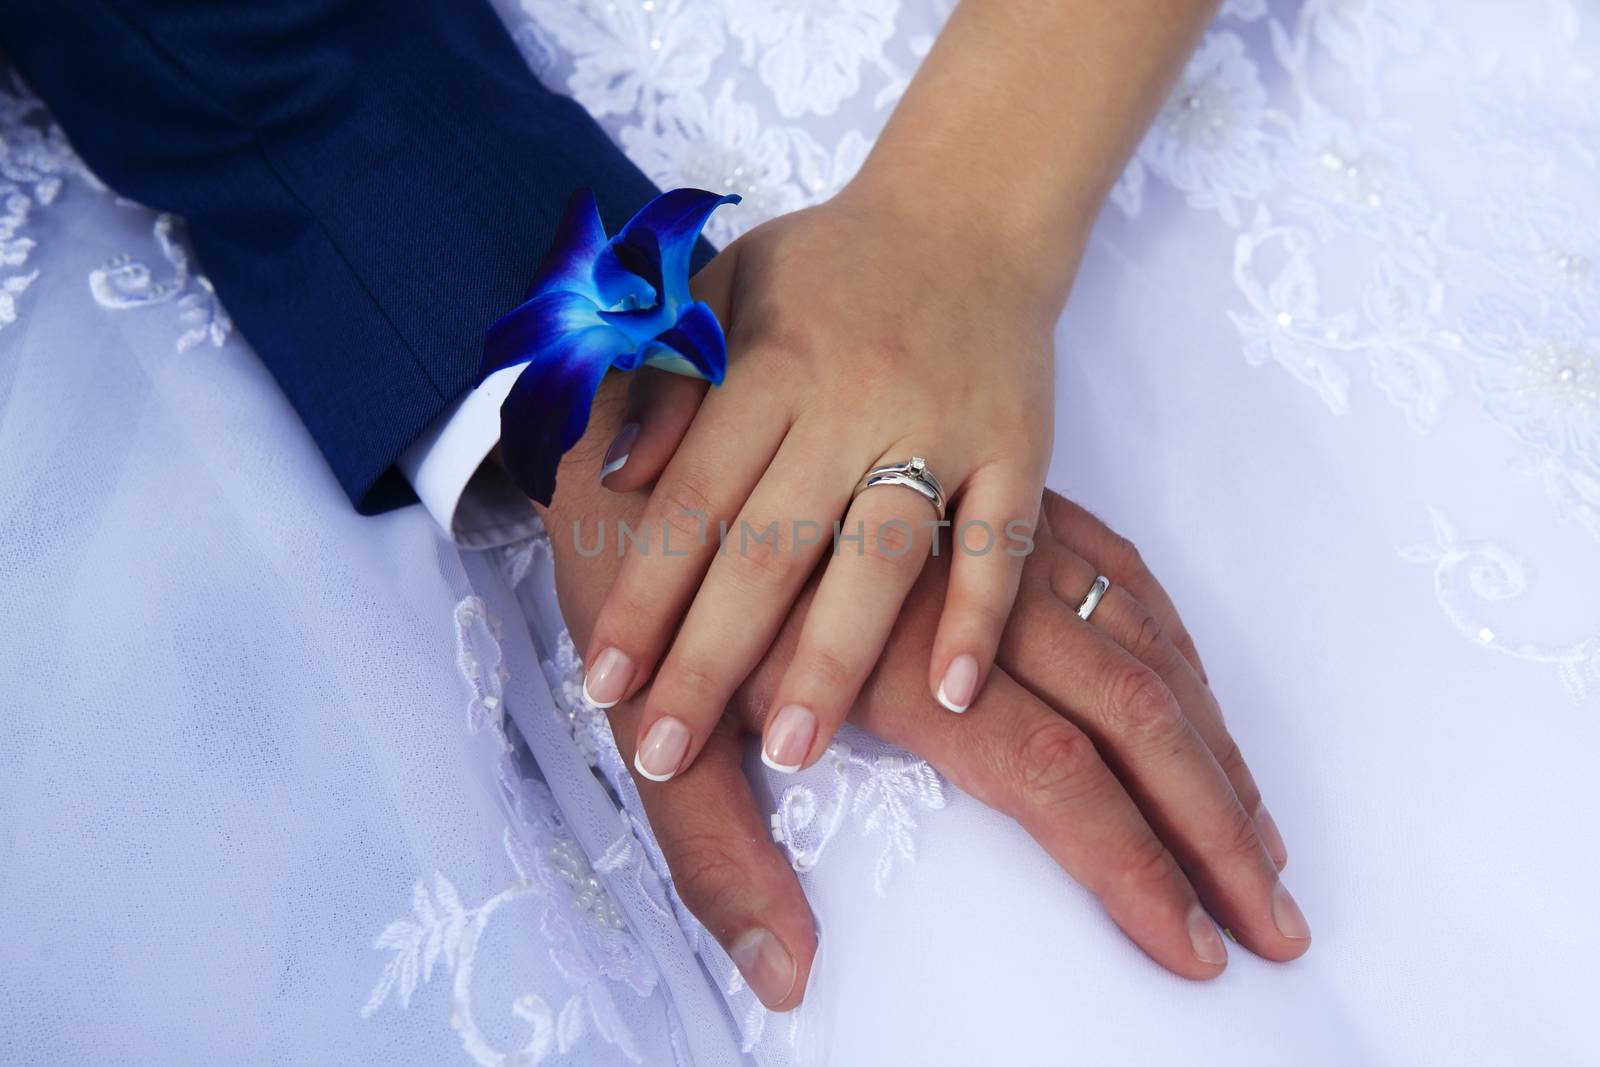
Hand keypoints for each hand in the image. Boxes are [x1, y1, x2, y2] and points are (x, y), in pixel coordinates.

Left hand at [540, 381, 1308, 1008]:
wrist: (661, 349)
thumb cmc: (626, 526)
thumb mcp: (643, 697)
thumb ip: (704, 833)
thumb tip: (785, 977)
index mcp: (883, 640)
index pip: (1044, 775)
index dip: (1125, 869)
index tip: (1190, 952)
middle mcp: (961, 582)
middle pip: (1124, 714)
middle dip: (1203, 829)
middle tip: (1268, 934)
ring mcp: (988, 526)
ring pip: (1138, 647)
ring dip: (1211, 756)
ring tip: (1265, 857)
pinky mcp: (995, 487)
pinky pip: (1115, 574)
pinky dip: (1172, 659)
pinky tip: (1206, 725)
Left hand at [581, 188, 1060, 782]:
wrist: (970, 213)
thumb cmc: (830, 269)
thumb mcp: (725, 289)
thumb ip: (668, 376)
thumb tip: (615, 474)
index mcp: (770, 362)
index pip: (693, 501)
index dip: (645, 597)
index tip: (605, 685)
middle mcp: (852, 398)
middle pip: (771, 546)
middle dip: (712, 656)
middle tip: (666, 750)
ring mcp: (943, 426)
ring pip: (881, 559)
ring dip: (836, 658)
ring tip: (792, 751)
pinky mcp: (1020, 446)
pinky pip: (1002, 542)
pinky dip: (979, 616)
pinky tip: (951, 694)